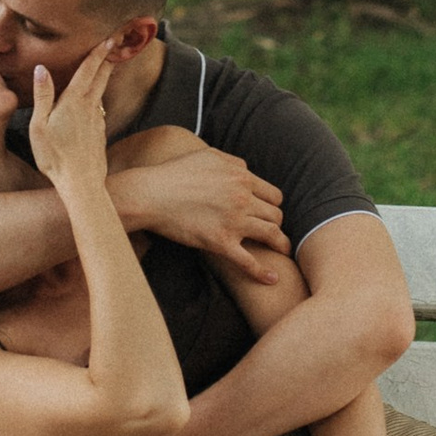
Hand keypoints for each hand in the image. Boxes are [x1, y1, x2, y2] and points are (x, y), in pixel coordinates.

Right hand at [23, 38, 119, 193]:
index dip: (98, 52)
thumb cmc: (54, 156)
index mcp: (74, 101)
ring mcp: (97, 119)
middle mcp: (89, 107)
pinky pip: (100, 106)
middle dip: (108, 57)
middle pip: (101, 76)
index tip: (109, 36)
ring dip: (106, 73)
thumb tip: (41, 69)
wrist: (81, 182)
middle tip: (117, 40)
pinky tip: (97, 97)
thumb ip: (42, 96)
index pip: (89, 70)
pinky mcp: (100, 132)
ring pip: (102, 90)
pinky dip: (101, 94)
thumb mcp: (39, 126)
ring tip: (109, 61)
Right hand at [119, 144, 288, 279]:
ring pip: (271, 235)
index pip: (274, 195)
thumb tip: (248, 172)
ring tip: (284, 251)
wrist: (151, 194)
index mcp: (241, 177)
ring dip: (281, 244)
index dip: (273, 206)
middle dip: (276, 224)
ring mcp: (233, 222)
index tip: (269, 214)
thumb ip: (233, 163)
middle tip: (273, 232)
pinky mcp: (221, 243)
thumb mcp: (208, 156)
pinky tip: (273, 279)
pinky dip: (263, 272)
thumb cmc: (175, 173)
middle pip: (276, 215)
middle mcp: (242, 198)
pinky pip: (249, 261)